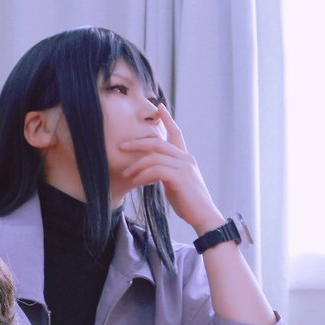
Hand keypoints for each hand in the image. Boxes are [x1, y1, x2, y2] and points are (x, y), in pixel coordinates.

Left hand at [119, 104, 223, 233]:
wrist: (204, 217)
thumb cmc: (189, 203)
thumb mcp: (176, 183)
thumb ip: (167, 172)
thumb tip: (152, 170)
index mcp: (186, 158)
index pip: (177, 133)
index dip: (168, 119)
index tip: (160, 106)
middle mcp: (186, 159)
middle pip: (158, 143)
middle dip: (138, 143)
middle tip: (121, 146)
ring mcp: (184, 167)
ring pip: (155, 157)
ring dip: (137, 165)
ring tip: (126, 173)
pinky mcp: (180, 178)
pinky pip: (156, 170)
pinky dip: (143, 174)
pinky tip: (136, 181)